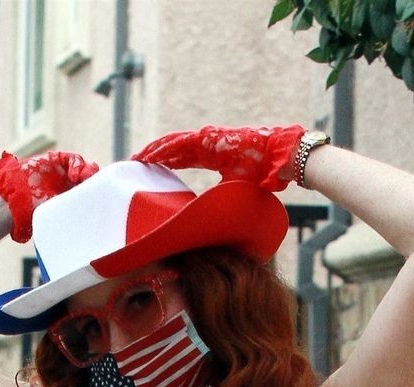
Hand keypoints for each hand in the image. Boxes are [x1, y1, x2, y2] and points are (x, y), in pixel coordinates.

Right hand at [0, 149, 98, 242]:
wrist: (13, 201)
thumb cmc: (31, 216)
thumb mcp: (55, 219)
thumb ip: (69, 222)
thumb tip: (85, 248)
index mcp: (74, 200)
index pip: (94, 193)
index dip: (101, 193)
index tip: (104, 199)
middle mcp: (71, 185)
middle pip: (92, 179)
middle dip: (97, 181)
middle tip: (98, 187)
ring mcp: (64, 172)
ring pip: (84, 168)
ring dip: (89, 171)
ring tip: (85, 178)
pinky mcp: (57, 160)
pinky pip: (72, 159)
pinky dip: (76, 164)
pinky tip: (74, 174)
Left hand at [132, 125, 305, 192]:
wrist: (280, 160)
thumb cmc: (262, 176)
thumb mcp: (233, 191)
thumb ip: (218, 199)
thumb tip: (208, 220)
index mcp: (212, 155)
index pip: (181, 157)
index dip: (164, 160)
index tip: (146, 167)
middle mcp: (207, 144)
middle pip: (173, 149)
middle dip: (153, 155)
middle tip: (133, 163)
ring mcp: (208, 139)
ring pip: (174, 144)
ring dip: (154, 151)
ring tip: (136, 158)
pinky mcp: (211, 138)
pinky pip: (182, 144)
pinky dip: (165, 149)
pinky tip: (149, 154)